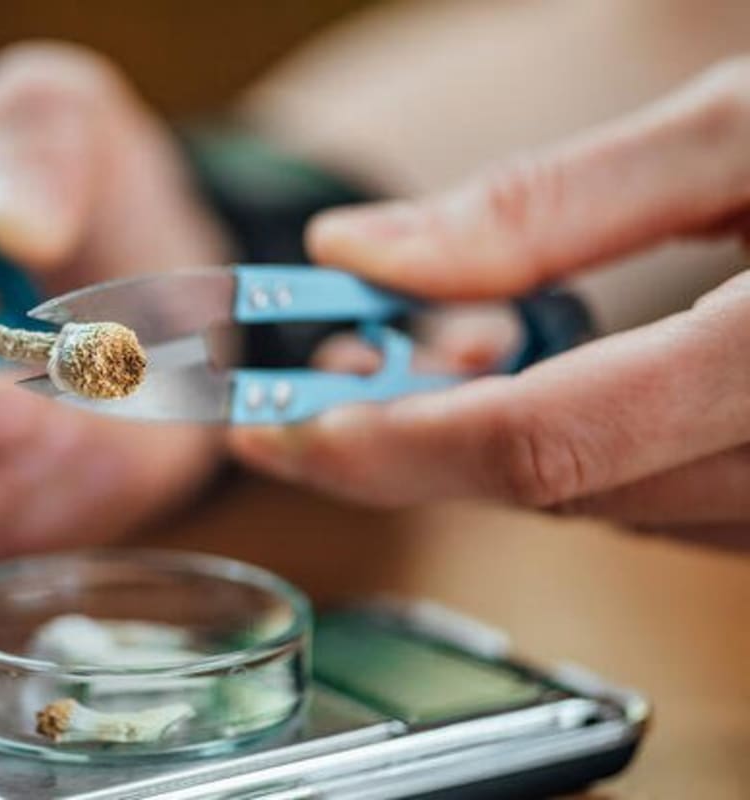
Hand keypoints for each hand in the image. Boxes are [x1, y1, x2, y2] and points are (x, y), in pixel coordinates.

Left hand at [231, 59, 749, 551]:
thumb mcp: (736, 128)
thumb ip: (545, 205)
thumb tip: (361, 248)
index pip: (541, 445)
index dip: (388, 443)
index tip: (277, 429)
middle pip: (563, 490)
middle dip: (421, 442)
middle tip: (333, 369)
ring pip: (610, 508)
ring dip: (496, 448)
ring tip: (434, 359)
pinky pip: (667, 503)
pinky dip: (580, 455)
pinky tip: (544, 387)